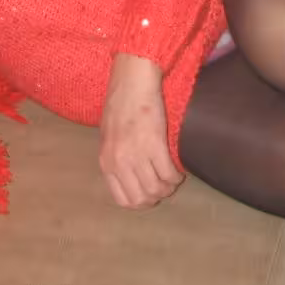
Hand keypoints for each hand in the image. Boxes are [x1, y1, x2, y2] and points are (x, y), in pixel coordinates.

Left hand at [99, 53, 182, 209]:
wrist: (132, 81)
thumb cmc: (120, 104)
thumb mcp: (109, 137)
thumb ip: (116, 158)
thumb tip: (129, 177)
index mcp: (106, 162)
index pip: (123, 200)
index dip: (140, 202)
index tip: (150, 194)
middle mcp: (119, 162)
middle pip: (142, 199)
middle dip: (157, 197)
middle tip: (164, 186)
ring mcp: (136, 155)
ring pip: (157, 189)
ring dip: (169, 187)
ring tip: (173, 178)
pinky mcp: (154, 145)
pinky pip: (169, 174)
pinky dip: (176, 176)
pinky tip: (178, 170)